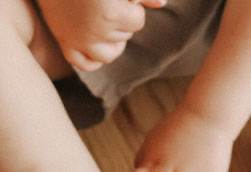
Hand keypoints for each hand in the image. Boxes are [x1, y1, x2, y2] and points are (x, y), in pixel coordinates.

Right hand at [37, 0, 164, 70]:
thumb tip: (162, 4)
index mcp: (111, 13)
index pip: (137, 21)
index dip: (132, 8)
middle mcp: (96, 32)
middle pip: (125, 36)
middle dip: (122, 21)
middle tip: (105, 3)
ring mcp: (79, 40)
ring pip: (110, 54)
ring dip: (113, 41)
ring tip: (104, 21)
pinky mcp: (65, 42)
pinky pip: (84, 64)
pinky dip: (92, 60)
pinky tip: (94, 46)